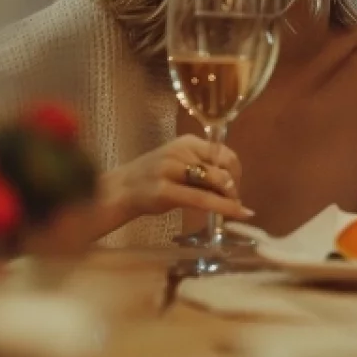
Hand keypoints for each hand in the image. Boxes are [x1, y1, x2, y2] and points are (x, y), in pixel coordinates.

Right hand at [96, 135, 251, 233]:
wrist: (119, 191)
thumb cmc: (153, 180)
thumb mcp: (179, 166)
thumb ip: (203, 169)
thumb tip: (233, 184)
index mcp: (188, 142)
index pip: (224, 152)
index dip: (236, 171)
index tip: (236, 187)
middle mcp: (180, 151)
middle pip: (223, 167)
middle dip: (234, 186)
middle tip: (234, 202)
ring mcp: (170, 169)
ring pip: (216, 182)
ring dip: (229, 198)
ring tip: (230, 209)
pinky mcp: (164, 191)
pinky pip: (202, 199)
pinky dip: (223, 207)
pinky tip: (237, 213)